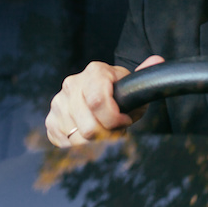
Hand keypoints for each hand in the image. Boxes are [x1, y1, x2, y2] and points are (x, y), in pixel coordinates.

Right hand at [46, 55, 164, 146]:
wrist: (98, 95)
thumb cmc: (120, 93)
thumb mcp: (134, 86)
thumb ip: (146, 76)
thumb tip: (157, 60)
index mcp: (94, 72)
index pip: (98, 101)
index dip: (114, 119)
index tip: (125, 121)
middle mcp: (72, 84)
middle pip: (88, 127)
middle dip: (107, 135)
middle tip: (116, 130)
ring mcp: (59, 102)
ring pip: (76, 139)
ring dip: (95, 143)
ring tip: (104, 132)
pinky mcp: (51, 119)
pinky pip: (63, 142)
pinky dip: (78, 146)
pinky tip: (89, 136)